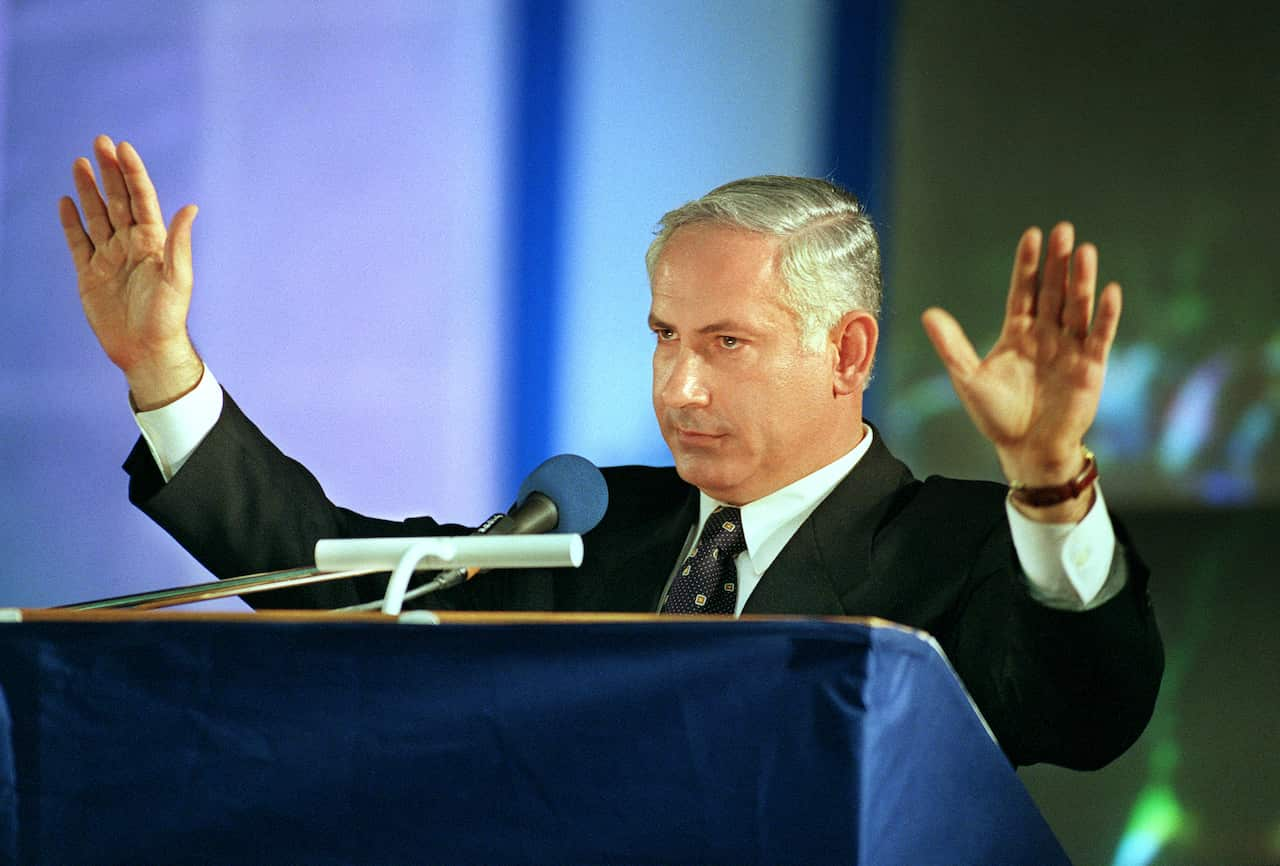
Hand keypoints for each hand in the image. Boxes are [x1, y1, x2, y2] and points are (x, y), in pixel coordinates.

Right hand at [59, 135, 201, 409]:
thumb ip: (179, 242)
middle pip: (117, 200)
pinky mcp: (90, 274)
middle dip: (109, 171)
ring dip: (88, 190)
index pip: (142, 200)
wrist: (145, 351)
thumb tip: (191, 207)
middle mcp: (131, 245)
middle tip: (99, 142)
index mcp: (154, 243)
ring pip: (96, 215)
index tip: (123, 148)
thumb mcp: (178, 278)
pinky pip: (78, 242)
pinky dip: (71, 222)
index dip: (133, 173)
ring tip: (80, 163)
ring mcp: (109, 258)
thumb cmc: (167, 317)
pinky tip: (65, 202)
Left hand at [921, 223, 1120, 521]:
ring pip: (1077, 307)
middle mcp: (1046, 336)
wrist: (1025, 450)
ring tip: (1085, 251)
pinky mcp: (1090, 367)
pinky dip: (1105, 314)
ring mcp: (1070, 349)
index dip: (1028, 265)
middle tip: (1064, 230)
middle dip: (1058, 262)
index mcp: (1018, 334)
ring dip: (1081, 280)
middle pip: (1054, 291)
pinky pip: (1099, 336)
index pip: (1024, 291)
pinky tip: (1108, 290)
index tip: (1032, 235)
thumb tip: (928, 313)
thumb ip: (951, 346)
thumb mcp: (967, 379)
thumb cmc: (996, 417)